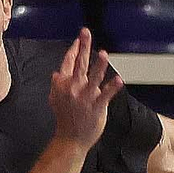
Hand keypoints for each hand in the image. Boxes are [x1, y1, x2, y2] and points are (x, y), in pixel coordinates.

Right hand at [47, 29, 121, 149]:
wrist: (70, 139)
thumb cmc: (65, 119)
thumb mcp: (55, 99)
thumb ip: (57, 85)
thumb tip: (57, 72)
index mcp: (64, 85)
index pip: (68, 62)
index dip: (74, 49)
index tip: (79, 39)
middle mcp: (74, 88)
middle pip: (79, 64)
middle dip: (83, 47)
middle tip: (85, 33)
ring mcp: (85, 97)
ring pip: (93, 77)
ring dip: (98, 66)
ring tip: (103, 54)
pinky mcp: (96, 106)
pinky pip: (106, 94)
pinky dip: (112, 87)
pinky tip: (118, 80)